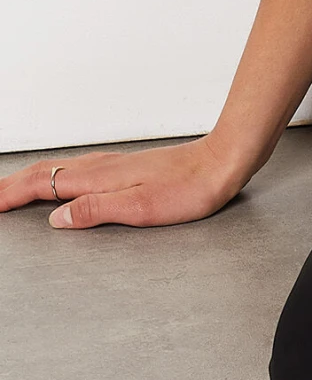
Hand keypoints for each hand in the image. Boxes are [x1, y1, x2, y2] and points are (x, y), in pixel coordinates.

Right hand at [0, 133, 249, 228]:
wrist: (223, 161)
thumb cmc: (191, 187)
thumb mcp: (142, 207)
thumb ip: (96, 210)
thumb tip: (56, 218)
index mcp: (99, 178)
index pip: (42, 184)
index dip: (10, 195)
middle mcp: (101, 167)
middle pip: (44, 173)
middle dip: (10, 185)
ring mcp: (113, 165)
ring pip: (59, 169)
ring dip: (29, 179)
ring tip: (10, 190)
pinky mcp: (126, 168)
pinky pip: (77, 170)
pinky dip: (54, 176)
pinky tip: (60, 183)